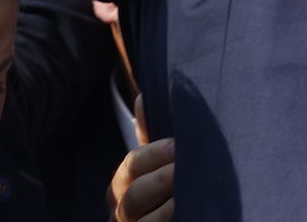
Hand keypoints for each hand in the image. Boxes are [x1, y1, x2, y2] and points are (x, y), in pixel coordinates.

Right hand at [110, 99, 173, 221]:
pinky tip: (185, 214)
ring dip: (165, 209)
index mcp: (123, 182)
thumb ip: (147, 135)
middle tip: (183, 170)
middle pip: (135, 194)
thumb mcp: (151, 163)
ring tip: (185, 197)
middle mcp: (121, 208)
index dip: (154, 154)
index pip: (133, 164)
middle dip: (160, 181)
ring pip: (143, 221)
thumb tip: (142, 97)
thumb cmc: (157, 188)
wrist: (160, 220)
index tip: (178, 145)